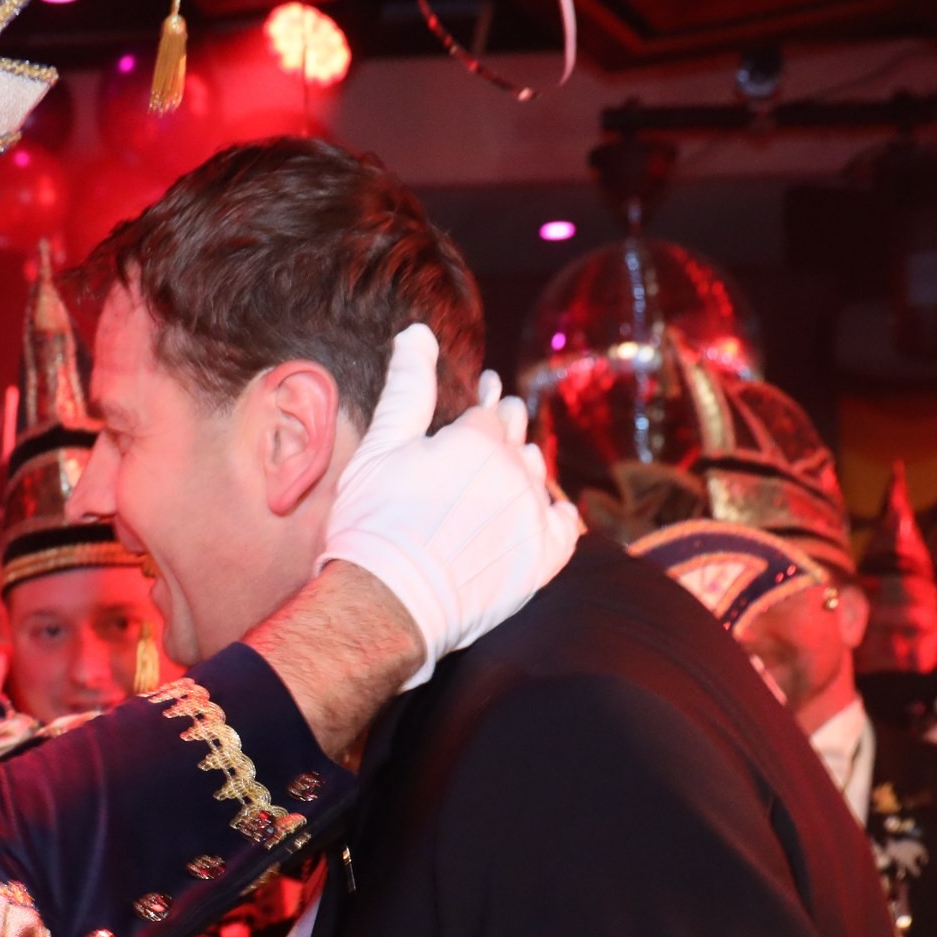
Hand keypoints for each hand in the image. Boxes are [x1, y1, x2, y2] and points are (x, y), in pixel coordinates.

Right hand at [317, 325, 580, 691]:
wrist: (387, 604)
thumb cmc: (373, 525)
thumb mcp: (381, 448)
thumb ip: (408, 388)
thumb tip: (418, 332)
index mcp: (479, 439)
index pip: (492, 408)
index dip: (485, 402)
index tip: (482, 399)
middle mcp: (515, 472)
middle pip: (518, 436)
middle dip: (503, 432)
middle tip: (481, 446)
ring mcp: (532, 516)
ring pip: (538, 475)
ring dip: (521, 471)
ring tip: (493, 484)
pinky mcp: (542, 559)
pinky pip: (563, 524)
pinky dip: (552, 515)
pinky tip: (534, 516)